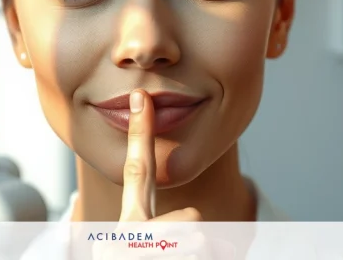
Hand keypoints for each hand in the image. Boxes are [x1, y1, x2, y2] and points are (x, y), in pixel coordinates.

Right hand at [92, 90, 222, 259]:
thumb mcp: (135, 253)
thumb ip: (153, 234)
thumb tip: (184, 224)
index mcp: (127, 229)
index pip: (136, 173)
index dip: (140, 135)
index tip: (142, 99)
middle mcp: (132, 238)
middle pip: (194, 221)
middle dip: (198, 244)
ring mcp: (147, 252)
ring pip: (206, 245)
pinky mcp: (161, 259)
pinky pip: (214, 256)